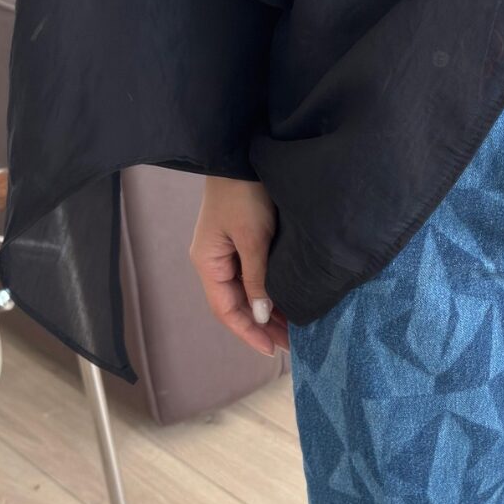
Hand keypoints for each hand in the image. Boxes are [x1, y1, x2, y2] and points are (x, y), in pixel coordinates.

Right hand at [189, 175, 289, 356]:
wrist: (244, 154)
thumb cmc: (244, 193)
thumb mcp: (253, 237)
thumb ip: (257, 277)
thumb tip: (262, 314)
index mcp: (208, 263)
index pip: (226, 309)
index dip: (248, 332)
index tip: (272, 350)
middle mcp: (215, 262)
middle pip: (237, 304)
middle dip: (262, 326)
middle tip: (293, 344)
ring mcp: (228, 252)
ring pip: (248, 292)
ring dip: (268, 311)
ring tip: (295, 329)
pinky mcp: (244, 242)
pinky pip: (254, 277)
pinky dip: (270, 292)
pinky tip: (289, 302)